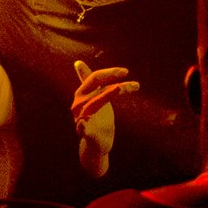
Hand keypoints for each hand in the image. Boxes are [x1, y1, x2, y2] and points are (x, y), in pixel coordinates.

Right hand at [72, 60, 137, 178]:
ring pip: (94, 103)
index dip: (109, 72)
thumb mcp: (96, 97)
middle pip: (95, 86)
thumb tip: (77, 63)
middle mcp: (79, 104)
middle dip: (111, 78)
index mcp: (82, 94)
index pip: (94, 77)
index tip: (126, 72)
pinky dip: (83, 126)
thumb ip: (88, 81)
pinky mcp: (85, 133)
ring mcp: (80, 118)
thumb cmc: (97, 118)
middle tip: (129, 77)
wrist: (95, 144)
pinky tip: (83, 122)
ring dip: (107, 94)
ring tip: (119, 88)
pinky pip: (82, 128)